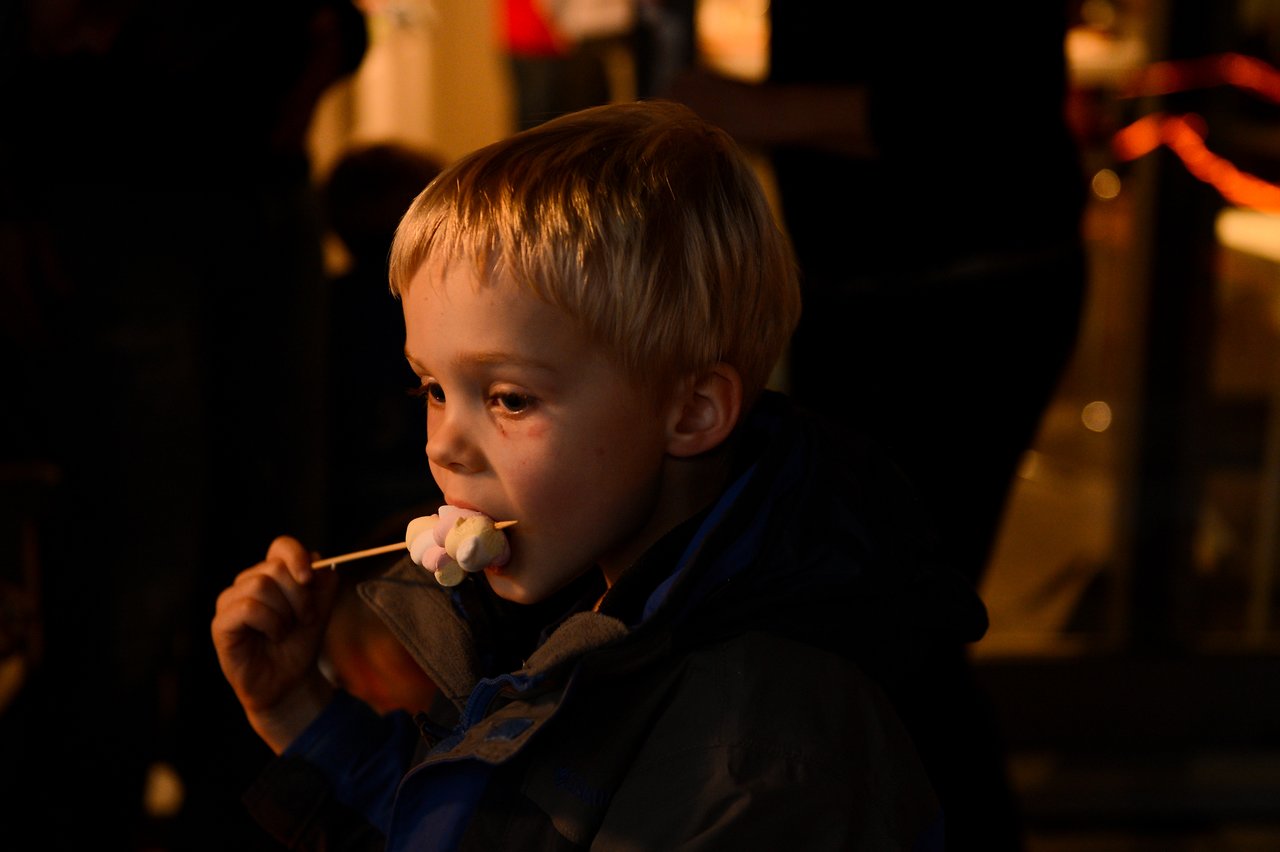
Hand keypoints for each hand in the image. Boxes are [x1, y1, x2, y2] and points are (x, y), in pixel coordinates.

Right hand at [211, 535, 339, 752]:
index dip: (298, 556)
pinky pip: (248, 608)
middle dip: (300, 596)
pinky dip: (270, 623)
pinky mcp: (221, 623)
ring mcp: (231, 601)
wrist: (290, 681)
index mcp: (271, 574)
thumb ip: (324, 584)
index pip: (281, 546)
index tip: (310, 578)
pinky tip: (273, 636)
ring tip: (285, 631)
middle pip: (275, 567)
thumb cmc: (300, 644)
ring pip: (261, 585)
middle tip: (304, 619)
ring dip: (285, 613)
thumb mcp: (321, 610)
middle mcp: (247, 582)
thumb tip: (321, 561)